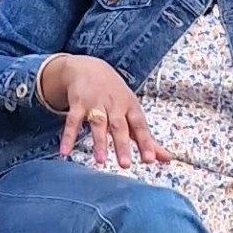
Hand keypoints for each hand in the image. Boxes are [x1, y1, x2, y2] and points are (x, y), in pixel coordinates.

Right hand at [44, 54, 171, 167]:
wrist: (89, 67)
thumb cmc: (116, 96)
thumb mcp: (132, 112)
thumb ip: (147, 138)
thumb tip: (167, 158)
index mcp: (130, 107)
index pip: (140, 126)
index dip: (146, 142)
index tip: (150, 159)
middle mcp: (114, 104)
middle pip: (119, 126)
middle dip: (122, 145)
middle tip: (125, 165)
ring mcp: (95, 103)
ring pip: (97, 123)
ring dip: (99, 141)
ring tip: (100, 160)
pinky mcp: (78, 103)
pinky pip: (72, 121)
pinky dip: (68, 136)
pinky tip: (65, 152)